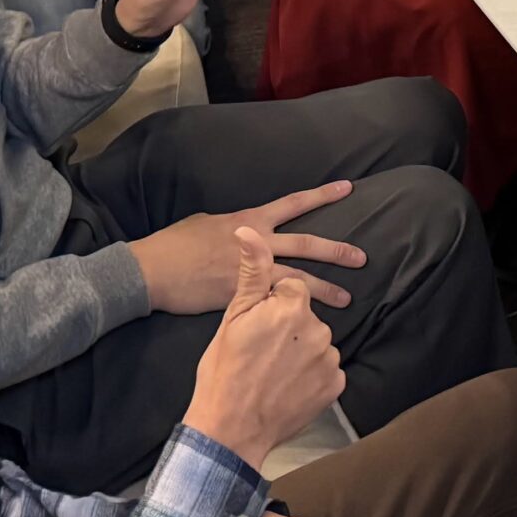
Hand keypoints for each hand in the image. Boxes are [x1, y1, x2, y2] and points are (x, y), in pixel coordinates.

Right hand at [133, 185, 363, 314]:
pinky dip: (292, 317)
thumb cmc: (175, 244)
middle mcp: (258, 245)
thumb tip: (246, 231)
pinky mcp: (242, 302)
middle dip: (337, 252)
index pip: (294, 204)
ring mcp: (252, 276)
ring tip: (348, 299)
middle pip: (307, 245)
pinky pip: (275, 309)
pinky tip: (307, 328)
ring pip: (298, 280)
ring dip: (325, 290)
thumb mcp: (208, 222)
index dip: (322, 195)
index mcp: (250, 222)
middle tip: (362, 258)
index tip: (348, 189)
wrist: (154, 273)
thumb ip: (236, 228)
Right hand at [178, 227, 345, 467]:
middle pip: (307, 315)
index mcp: (291, 306)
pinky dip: (312, 375)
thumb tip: (248, 230)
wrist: (229, 428)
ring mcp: (329, 359)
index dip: (272, 307)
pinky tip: (289, 385)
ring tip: (274, 372)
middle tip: (266, 354)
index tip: (257, 327)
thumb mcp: (232, 316)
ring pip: (317, 342)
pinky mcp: (336, 385)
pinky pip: (327, 369)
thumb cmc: (224, 370)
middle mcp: (318, 328)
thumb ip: (251, 270)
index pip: (291, 289)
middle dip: (289, 328)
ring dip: (302, 350)